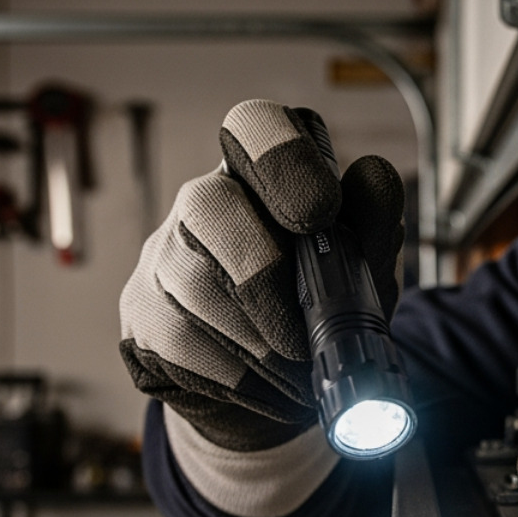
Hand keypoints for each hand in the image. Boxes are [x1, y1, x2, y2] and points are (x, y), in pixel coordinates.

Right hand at [120, 100, 403, 450]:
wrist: (282, 391)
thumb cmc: (321, 311)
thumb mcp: (363, 270)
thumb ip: (373, 223)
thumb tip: (372, 173)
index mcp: (264, 177)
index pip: (254, 125)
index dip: (283, 158)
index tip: (322, 211)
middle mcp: (204, 205)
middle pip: (208, 205)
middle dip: (264, 273)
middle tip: (308, 330)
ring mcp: (163, 259)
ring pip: (194, 284)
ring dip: (262, 341)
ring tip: (301, 371)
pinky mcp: (143, 317)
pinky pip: (181, 342)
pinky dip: (238, 373)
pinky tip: (268, 386)